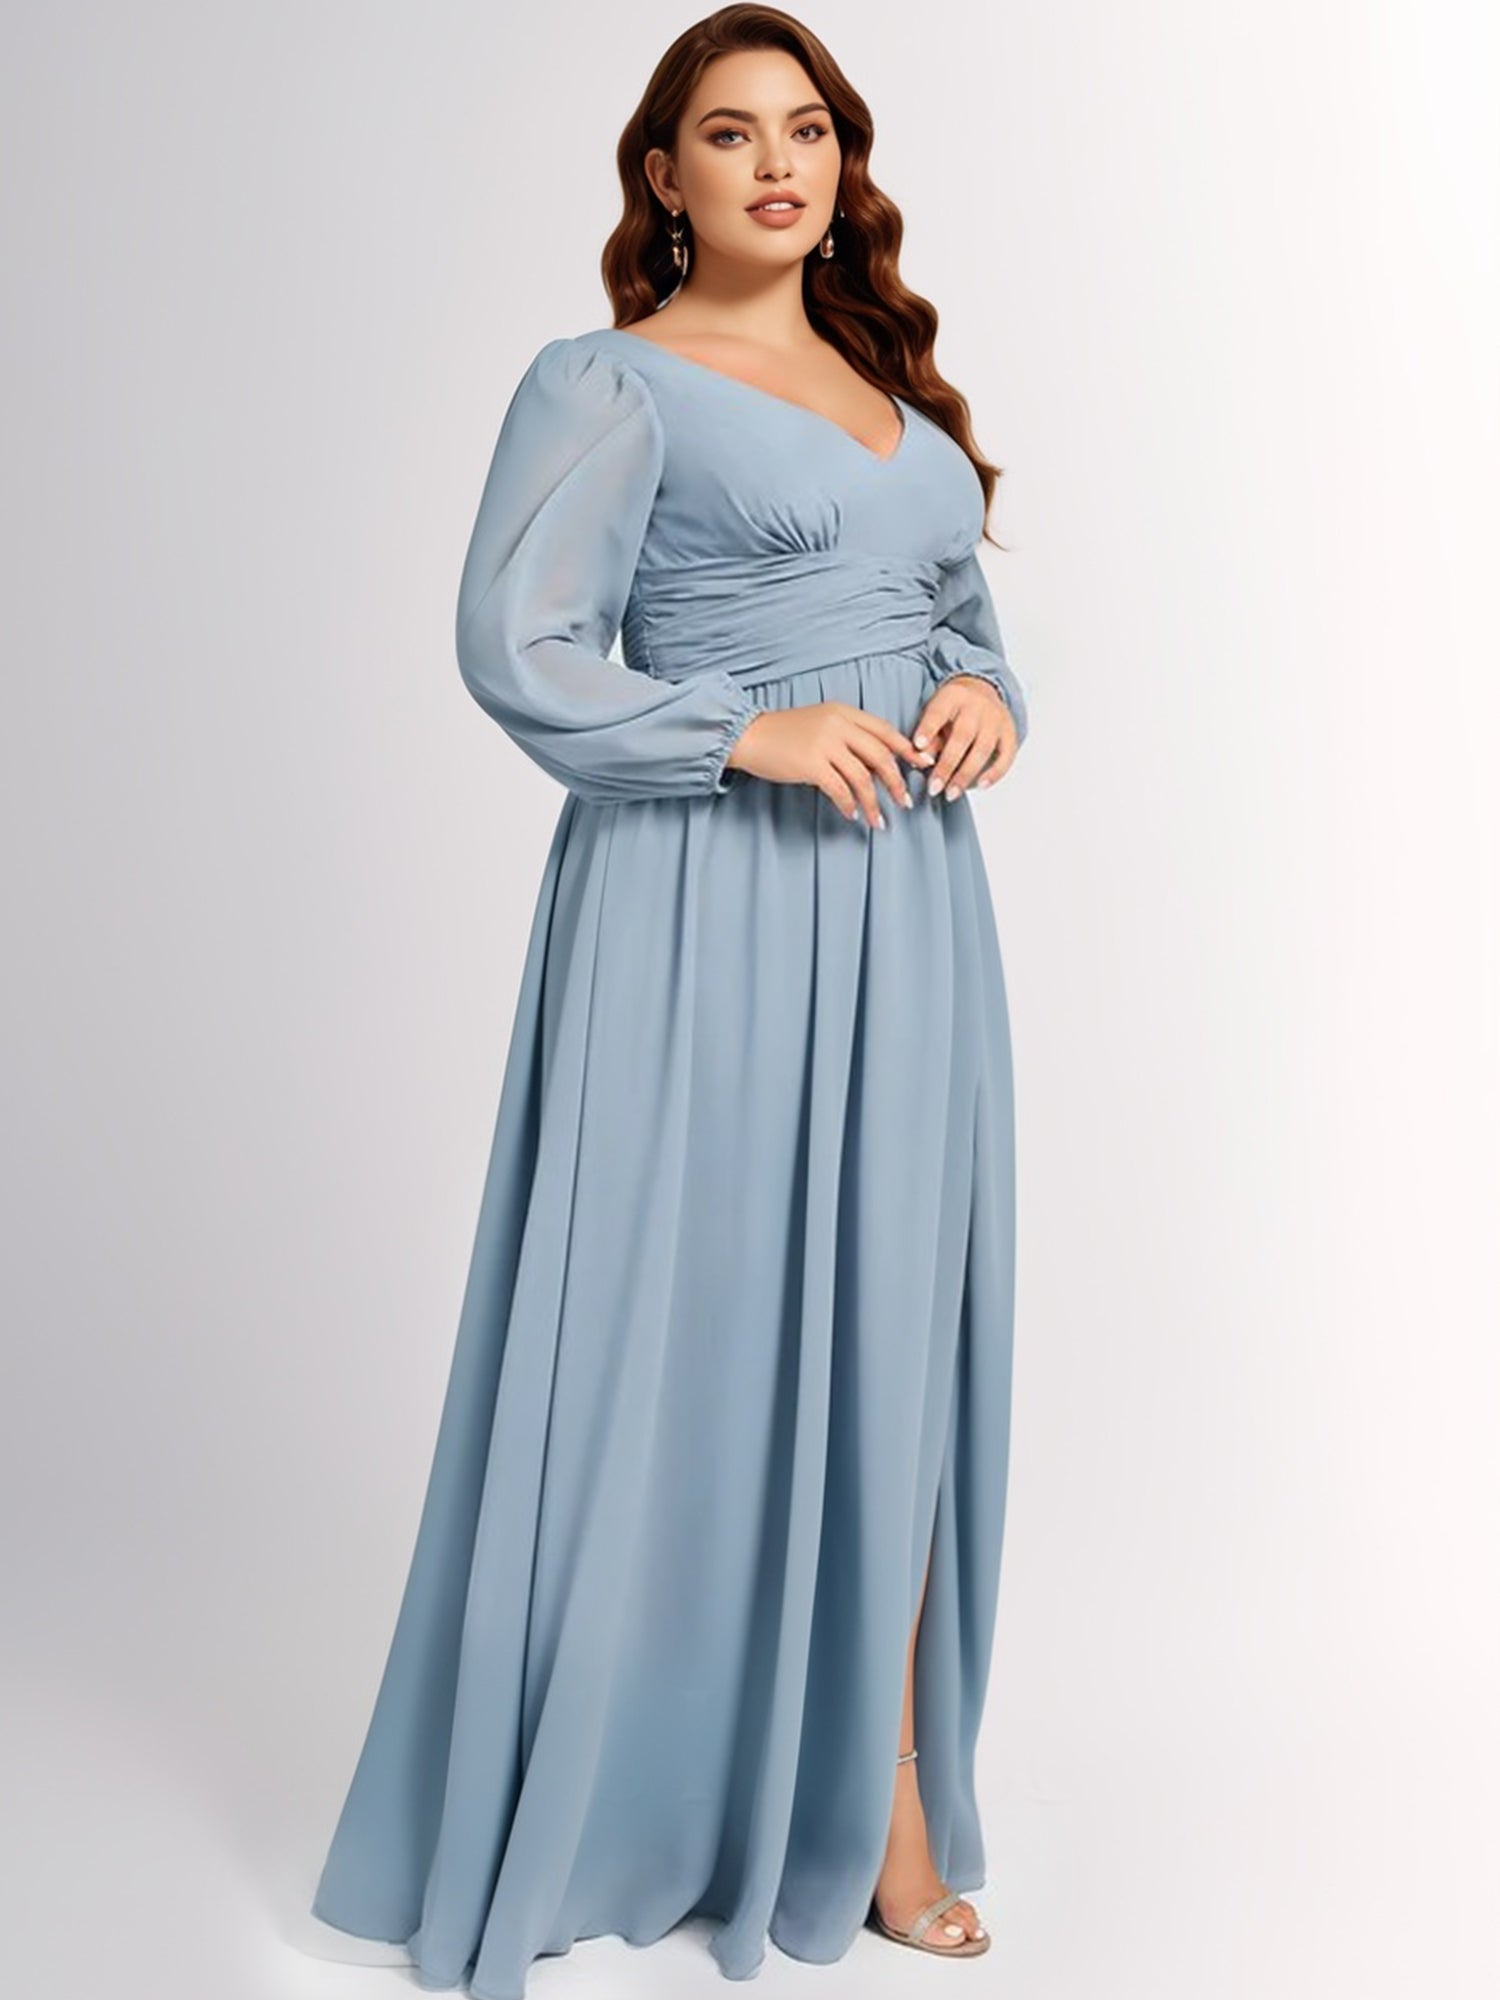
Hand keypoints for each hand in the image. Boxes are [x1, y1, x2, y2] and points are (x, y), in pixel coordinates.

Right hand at [725, 703, 936, 826]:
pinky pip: (839, 789)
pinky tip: (852, 815)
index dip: (906, 750)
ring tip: (879, 820)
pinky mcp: (810, 764)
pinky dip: (849, 804)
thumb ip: (848, 737)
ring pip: (862, 777)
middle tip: (905, 801)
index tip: (922, 765)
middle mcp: (838, 725)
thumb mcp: (821, 724)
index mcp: (844, 712)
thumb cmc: (785, 733)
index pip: (885, 731)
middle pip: (880, 755)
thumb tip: (876, 765)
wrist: (750, 735)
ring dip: (874, 801)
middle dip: (896, 781)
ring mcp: (824, 744)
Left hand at [912, 675, 1016, 798]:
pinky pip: (1006, 756)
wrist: (982, 691)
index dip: (928, 729)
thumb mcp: (935, 714)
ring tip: (950, 794)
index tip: (918, 746)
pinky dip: (994, 773)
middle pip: (962, 737)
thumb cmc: (951, 711)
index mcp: (953, 696)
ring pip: (983, 750)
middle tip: (933, 788)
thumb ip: (929, 736)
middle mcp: (977, 706)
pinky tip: (980, 786)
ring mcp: (996, 719)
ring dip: (965, 775)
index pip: (939, 713)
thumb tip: (921, 761)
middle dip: (946, 765)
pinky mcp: (1010, 733)